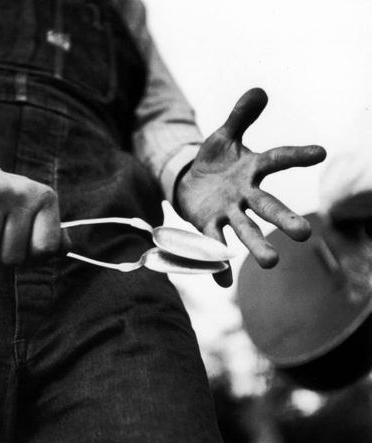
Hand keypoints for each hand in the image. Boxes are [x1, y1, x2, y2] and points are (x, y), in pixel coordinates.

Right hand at [0, 144, 61, 264]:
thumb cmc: (7, 205)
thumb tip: (63, 250)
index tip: (25, 246)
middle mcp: (21, 193)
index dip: (33, 258)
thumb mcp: (36, 213)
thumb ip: (54, 236)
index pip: (46, 249)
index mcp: (45, 198)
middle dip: (2, 254)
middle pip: (14, 257)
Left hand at [176, 88, 326, 286]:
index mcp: (252, 168)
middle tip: (304, 234)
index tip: (321, 152)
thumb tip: (259, 90)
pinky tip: (223, 282)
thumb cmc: (215, 159)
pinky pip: (213, 244)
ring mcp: (227, 212)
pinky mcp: (208, 225)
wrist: (191, 181)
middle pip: (267, 206)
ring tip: (270, 263)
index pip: (276, 159)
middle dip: (283, 219)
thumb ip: (240, 117)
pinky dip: (217, 263)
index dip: (296, 155)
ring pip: (244, 230)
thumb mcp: (223, 135)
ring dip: (256, 246)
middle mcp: (245, 194)